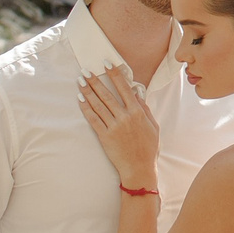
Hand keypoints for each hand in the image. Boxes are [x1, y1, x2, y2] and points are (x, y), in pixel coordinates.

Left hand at [79, 64, 162, 186]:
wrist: (139, 168)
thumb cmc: (148, 148)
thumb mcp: (153, 126)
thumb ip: (145, 109)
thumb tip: (137, 93)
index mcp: (137, 113)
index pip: (124, 88)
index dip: (114, 74)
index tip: (106, 63)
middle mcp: (125, 117)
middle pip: (107, 94)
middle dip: (95, 81)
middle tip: (86, 70)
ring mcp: (114, 127)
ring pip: (98, 105)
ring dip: (88, 91)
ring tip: (80, 81)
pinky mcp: (104, 136)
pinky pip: (93, 119)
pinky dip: (86, 108)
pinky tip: (80, 99)